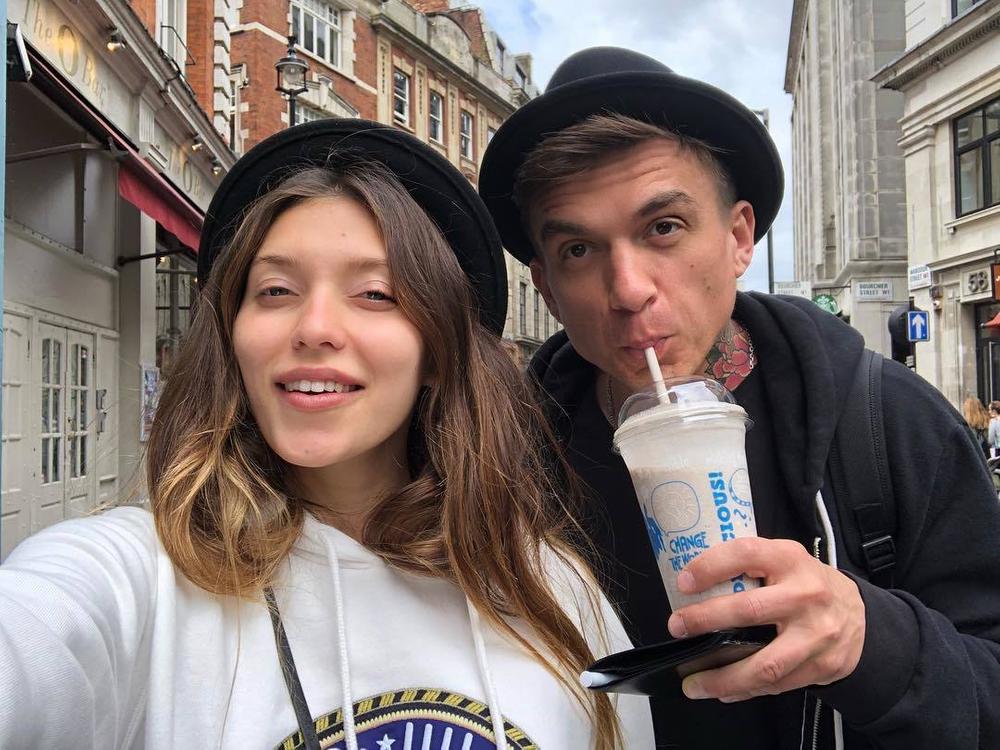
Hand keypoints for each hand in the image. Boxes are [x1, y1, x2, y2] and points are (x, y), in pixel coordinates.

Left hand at [665, 537, 865, 701]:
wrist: (860, 615)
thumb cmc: (807, 584)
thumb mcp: (784, 560)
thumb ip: (749, 566)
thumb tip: (693, 582)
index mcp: (790, 560)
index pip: (746, 554)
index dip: (710, 566)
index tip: (683, 583)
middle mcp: (805, 595)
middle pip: (749, 610)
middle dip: (705, 621)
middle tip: (677, 627)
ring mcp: (816, 634)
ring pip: (764, 663)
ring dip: (722, 678)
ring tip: (693, 683)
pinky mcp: (822, 666)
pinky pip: (777, 684)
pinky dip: (745, 690)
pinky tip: (724, 691)